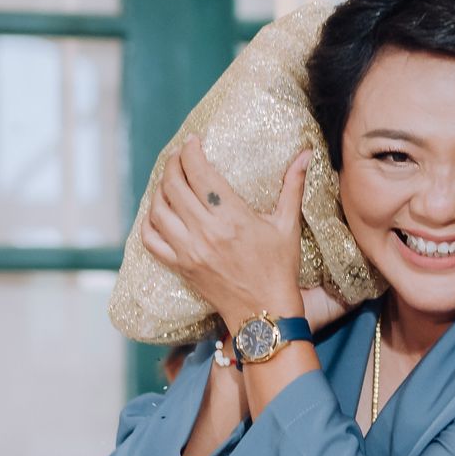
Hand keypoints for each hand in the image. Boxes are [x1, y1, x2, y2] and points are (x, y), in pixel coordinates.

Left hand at [143, 141, 315, 332]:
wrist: (264, 313)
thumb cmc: (280, 269)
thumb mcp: (288, 225)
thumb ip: (293, 186)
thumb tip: (306, 153)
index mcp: (232, 218)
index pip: (200, 173)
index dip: (190, 152)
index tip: (192, 142)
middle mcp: (206, 231)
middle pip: (173, 186)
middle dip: (172, 164)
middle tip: (179, 156)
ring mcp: (189, 250)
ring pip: (158, 210)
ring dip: (159, 190)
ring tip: (168, 181)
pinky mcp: (180, 266)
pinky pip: (151, 240)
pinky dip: (148, 222)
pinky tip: (157, 212)